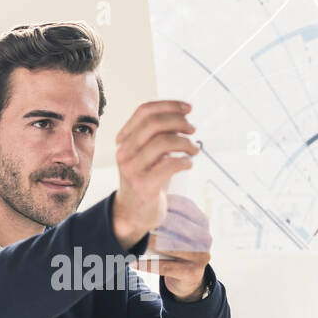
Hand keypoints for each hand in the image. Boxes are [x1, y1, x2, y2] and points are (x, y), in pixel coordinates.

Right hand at [111, 100, 199, 249]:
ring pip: (163, 142)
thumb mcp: (147, 154)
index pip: (144, 111)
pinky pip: (170, 165)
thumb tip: (183, 117)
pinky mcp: (144, 185)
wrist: (133, 213)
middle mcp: (124, 152)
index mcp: (124, 139)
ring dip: (185, 143)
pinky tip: (189, 164)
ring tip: (194, 149)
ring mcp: (132, 169)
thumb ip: (158, 135)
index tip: (188, 108)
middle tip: (193, 129)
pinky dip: (184, 161)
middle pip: (153, 124)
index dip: (169, 105)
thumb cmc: (146, 179)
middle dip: (179, 122)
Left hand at [136, 194, 212, 299]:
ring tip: (133, 240)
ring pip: (170, 247)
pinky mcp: (192, 273)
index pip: (183, 206)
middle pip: (176, 225)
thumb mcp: (178, 231)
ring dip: (149, 243)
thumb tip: (144, 201)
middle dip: (154, 222)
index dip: (163, 203)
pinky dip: (147, 265)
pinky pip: (165, 267)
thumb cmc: (177, 249)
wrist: (188, 277)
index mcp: (202, 222)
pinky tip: (133, 262)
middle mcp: (204, 238)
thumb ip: (167, 217)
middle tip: (133, 219)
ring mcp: (201, 256)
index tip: (143, 201)